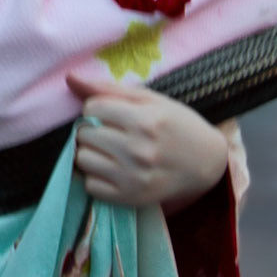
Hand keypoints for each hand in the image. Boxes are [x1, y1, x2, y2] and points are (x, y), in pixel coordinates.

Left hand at [67, 73, 227, 210]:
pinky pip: (90, 186)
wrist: (206, 162)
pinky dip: (96, 177)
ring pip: (83, 160)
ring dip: (91, 153)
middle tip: (110, 133)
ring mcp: (133, 177)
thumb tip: (70, 78)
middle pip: (84, 135)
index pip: (91, 108)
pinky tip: (112, 170)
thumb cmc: (177, 125)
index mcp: (144, 120)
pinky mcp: (130, 198)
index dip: (97, 108)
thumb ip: (109, 88)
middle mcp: (138, 150)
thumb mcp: (150, 99)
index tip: (111, 114)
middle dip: (92, 130)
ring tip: (110, 151)